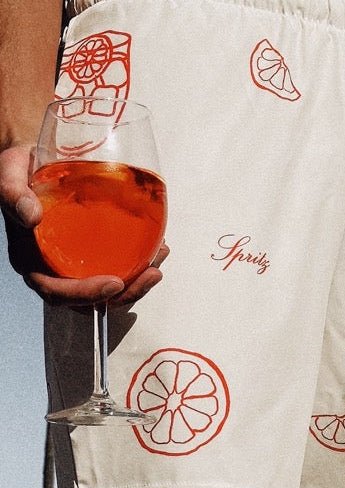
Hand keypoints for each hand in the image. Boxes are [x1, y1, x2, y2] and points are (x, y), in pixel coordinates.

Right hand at [1, 143, 168, 305]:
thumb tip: (30, 215)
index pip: (56, 291)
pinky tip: (157, 246)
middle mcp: (53, 267)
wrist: (32, 161)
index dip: (85, 294)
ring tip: (160, 258)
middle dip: (125, 293)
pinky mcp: (92, 252)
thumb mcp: (10, 172)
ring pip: (108, 288)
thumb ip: (13, 192)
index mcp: (31, 258)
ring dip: (139, 281)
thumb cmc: (20, 169)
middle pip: (90, 299)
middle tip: (151, 274)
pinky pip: (117, 267)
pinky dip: (140, 263)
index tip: (114, 283)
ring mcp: (74, 262)